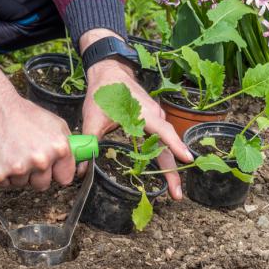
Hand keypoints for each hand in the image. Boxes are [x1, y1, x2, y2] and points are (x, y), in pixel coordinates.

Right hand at [0, 56, 75, 190]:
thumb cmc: (21, 113)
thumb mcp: (55, 124)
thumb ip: (68, 146)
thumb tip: (79, 160)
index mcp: (59, 148)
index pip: (65, 178)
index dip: (56, 173)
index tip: (50, 168)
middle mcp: (41, 160)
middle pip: (43, 185)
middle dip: (35, 175)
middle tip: (25, 155)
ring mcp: (19, 168)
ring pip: (22, 184)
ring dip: (17, 173)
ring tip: (10, 151)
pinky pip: (3, 184)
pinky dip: (0, 173)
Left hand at [79, 31, 192, 199]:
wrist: (110, 73)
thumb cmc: (104, 93)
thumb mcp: (93, 118)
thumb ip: (89, 142)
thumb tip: (81, 168)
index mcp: (143, 114)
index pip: (163, 132)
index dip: (175, 146)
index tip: (188, 160)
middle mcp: (156, 116)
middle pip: (168, 147)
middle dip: (173, 172)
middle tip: (177, 195)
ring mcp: (158, 118)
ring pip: (166, 145)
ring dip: (170, 167)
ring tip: (173, 189)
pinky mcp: (155, 122)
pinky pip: (163, 141)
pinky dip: (165, 157)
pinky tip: (164, 173)